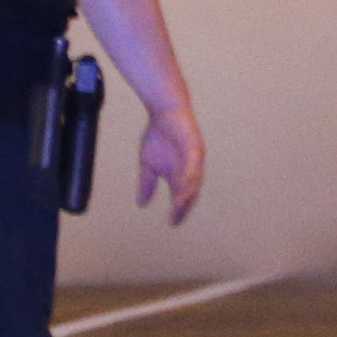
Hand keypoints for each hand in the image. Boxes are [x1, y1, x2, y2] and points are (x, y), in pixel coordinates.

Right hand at [138, 107, 204, 224]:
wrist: (163, 112)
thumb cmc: (158, 136)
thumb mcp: (148, 163)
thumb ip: (147, 183)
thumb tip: (141, 204)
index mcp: (179, 174)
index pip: (181, 196)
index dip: (179, 210)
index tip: (172, 224)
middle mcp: (189, 168)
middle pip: (191, 191)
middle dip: (185, 205)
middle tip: (177, 217)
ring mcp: (194, 157)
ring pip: (194, 179)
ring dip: (188, 191)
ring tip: (181, 204)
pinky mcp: (195, 145)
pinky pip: (195, 161)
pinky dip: (190, 172)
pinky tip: (184, 181)